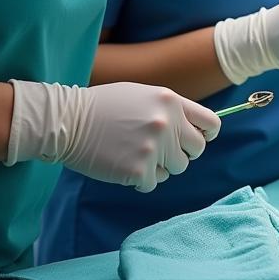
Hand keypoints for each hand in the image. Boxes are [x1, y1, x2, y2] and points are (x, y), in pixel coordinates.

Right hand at [5, 80, 220, 192]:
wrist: (67, 121)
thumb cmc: (104, 106)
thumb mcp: (144, 95)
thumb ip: (171, 110)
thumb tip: (193, 130)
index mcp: (171, 101)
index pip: (211, 124)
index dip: (206, 135)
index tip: (198, 140)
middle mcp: (167, 123)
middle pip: (196, 150)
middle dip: (182, 152)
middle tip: (161, 151)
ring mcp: (154, 148)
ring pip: (177, 168)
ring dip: (161, 166)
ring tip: (137, 155)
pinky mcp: (138, 170)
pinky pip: (152, 183)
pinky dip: (140, 180)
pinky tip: (123, 165)